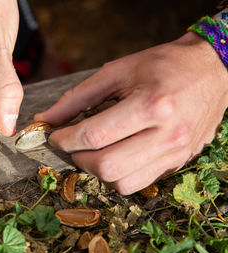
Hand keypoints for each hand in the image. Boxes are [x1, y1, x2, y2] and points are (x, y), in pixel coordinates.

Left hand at [35, 32, 227, 194]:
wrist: (211, 71)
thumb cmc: (163, 65)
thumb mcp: (117, 71)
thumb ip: (77, 97)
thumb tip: (45, 119)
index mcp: (151, 105)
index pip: (94, 135)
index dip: (65, 139)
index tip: (53, 135)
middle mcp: (166, 135)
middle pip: (106, 165)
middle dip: (76, 157)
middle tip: (70, 144)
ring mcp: (175, 154)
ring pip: (120, 182)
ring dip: (95, 170)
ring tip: (90, 151)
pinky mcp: (177, 163)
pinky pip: (137, 184)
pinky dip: (115, 175)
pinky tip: (112, 156)